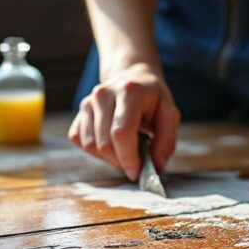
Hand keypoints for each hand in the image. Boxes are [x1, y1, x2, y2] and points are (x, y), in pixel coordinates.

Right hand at [69, 64, 180, 179]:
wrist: (132, 76)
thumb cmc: (152, 98)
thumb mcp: (169, 114)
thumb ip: (166, 141)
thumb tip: (156, 165)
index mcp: (129, 92)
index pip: (121, 132)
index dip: (128, 158)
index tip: (136, 172)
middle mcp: (103, 94)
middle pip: (104, 143)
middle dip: (120, 161)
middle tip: (135, 162)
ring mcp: (88, 102)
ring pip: (90, 145)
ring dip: (108, 157)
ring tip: (125, 149)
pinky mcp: (80, 111)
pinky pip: (79, 140)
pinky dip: (95, 150)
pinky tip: (111, 142)